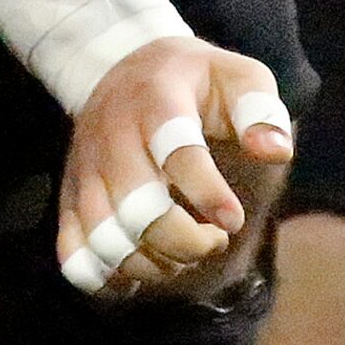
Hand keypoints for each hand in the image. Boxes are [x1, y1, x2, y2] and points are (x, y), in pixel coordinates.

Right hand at [57, 35, 292, 297]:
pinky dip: (108, 278)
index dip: (206, 192)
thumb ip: (260, 109)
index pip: (176, 151)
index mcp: (157, 102)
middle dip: (184, 241)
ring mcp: (84, 172)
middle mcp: (112, 138)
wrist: (115, 65)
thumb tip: (276, 151)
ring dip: (152, 264)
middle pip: (137, 208)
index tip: (232, 221)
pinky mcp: (68, 198)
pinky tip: (142, 268)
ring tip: (183, 255)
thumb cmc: (192, 80)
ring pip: (105, 240)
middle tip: (215, 239)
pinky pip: (73, 256)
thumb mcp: (236, 75)